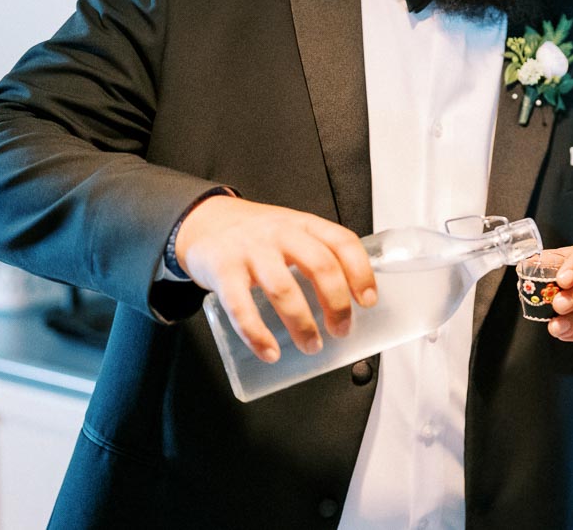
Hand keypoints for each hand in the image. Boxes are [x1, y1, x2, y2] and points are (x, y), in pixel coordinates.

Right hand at [175, 197, 377, 362]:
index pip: (342, 242)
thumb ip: (316, 256)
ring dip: (302, 323)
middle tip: (341, 330)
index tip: (369, 301)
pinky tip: (269, 352)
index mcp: (304, 224)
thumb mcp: (292, 232)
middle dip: (337, 303)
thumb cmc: (257, 235)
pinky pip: (240, 306)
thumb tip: (349, 303)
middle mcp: (281, 233)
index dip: (361, 272)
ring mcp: (250, 250)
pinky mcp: (223, 270)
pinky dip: (256, 334)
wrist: (203, 221)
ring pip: (283, 288)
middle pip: (320, 265)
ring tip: (311, 345)